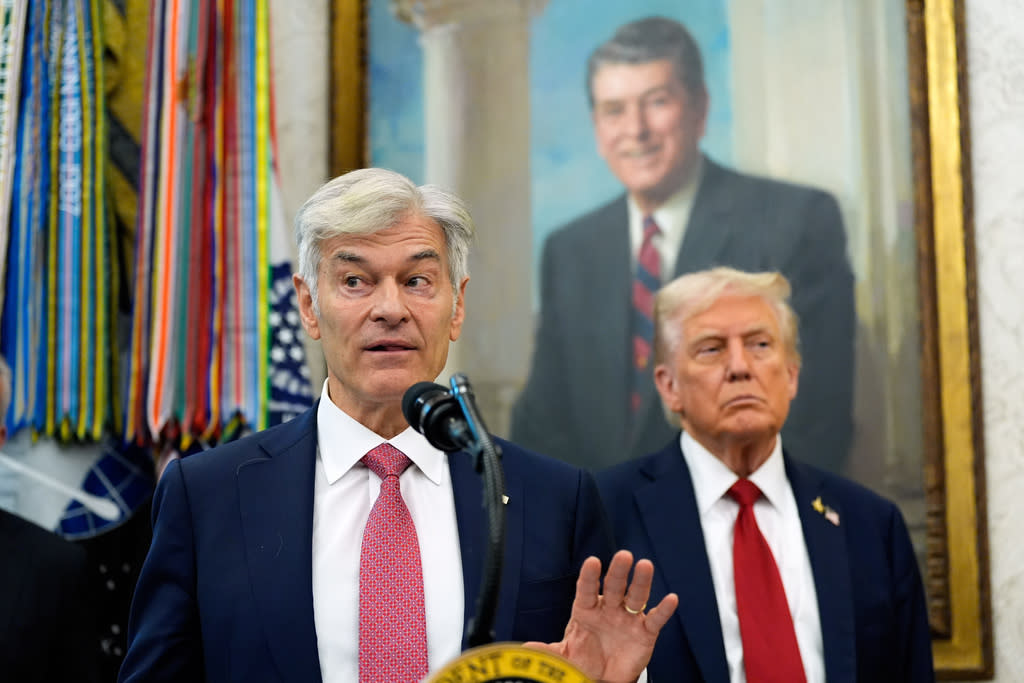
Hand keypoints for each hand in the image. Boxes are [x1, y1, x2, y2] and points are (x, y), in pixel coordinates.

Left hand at [523, 550, 678, 682]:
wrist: (602, 679)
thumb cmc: (583, 661)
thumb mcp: (564, 655)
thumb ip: (549, 650)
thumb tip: (529, 646)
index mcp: (586, 610)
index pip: (587, 589)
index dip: (590, 576)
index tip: (592, 561)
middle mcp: (608, 609)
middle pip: (614, 587)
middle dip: (618, 572)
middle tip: (623, 555)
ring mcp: (627, 619)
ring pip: (635, 596)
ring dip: (641, 582)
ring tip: (645, 565)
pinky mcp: (645, 633)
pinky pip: (655, 619)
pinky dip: (664, 610)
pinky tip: (671, 598)